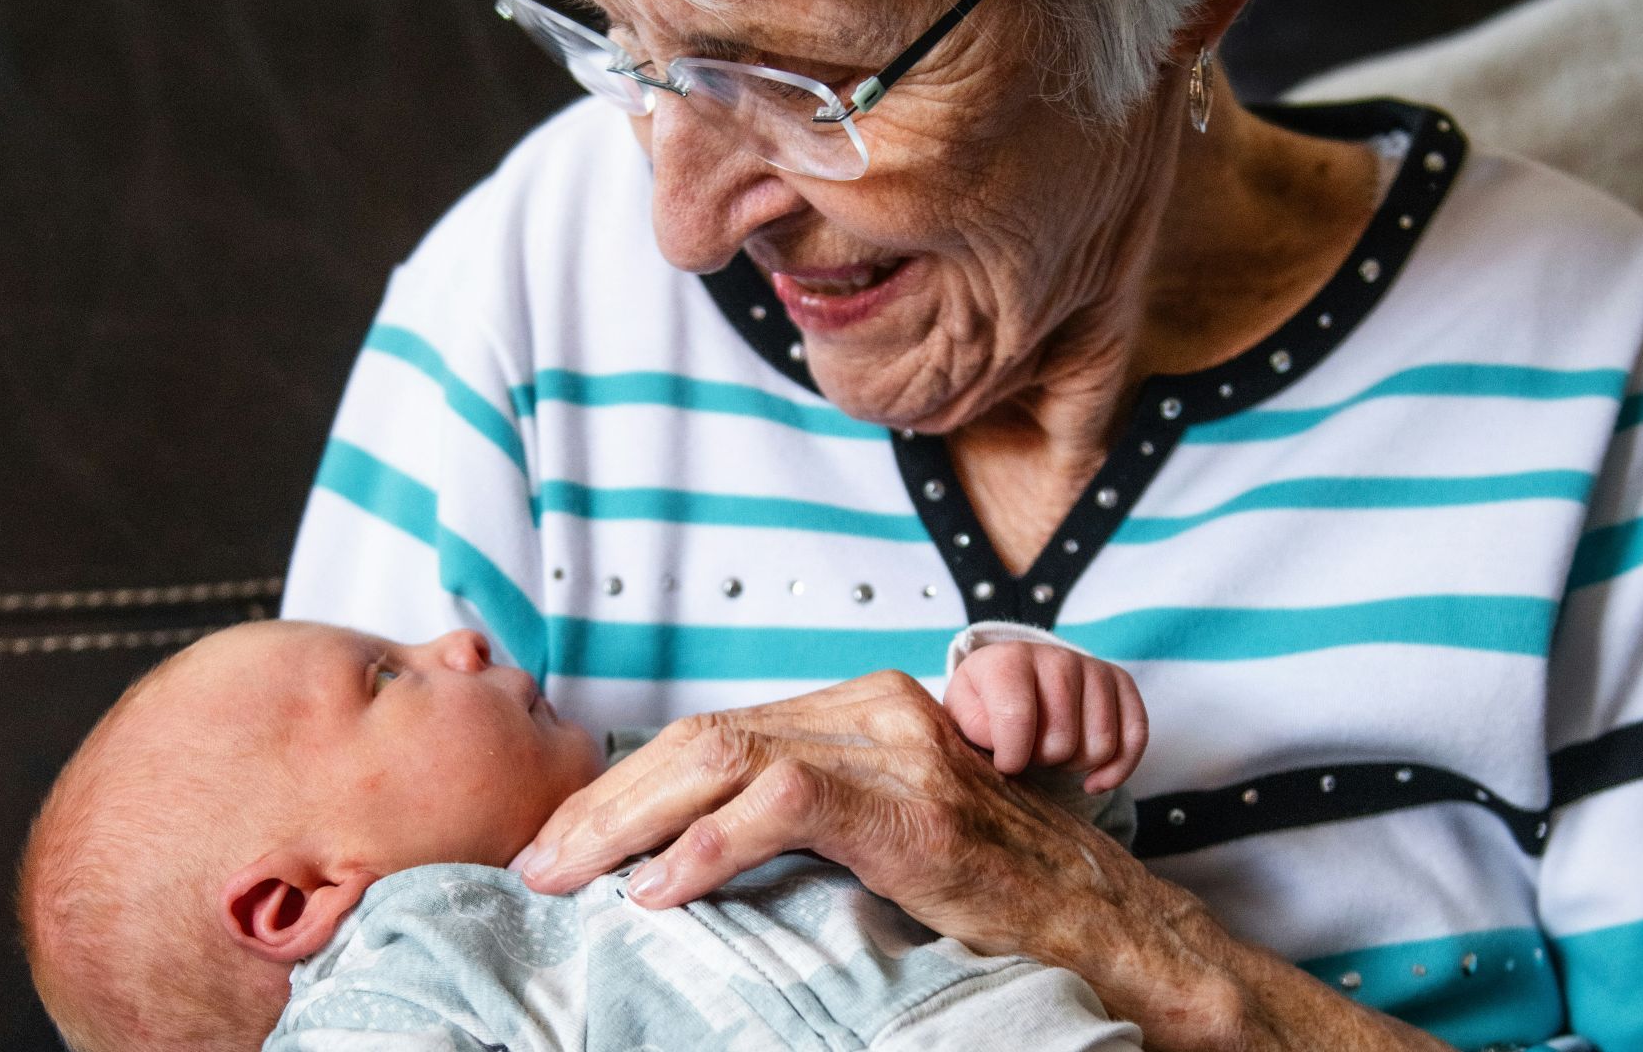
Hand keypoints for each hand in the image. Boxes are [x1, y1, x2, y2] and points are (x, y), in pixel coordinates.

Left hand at [509, 671, 1452, 1051]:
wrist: (1107, 931)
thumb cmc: (990, 898)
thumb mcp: (875, 845)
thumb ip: (794, 824)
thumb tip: (673, 859)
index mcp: (854, 713)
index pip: (709, 734)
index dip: (622, 787)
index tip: (561, 841)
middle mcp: (870, 710)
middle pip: (700, 737)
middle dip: (602, 803)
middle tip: (535, 864)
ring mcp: (894, 749)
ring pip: (723, 756)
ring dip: (627, 821)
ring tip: (566, 876)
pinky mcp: (911, 803)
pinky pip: (782, 803)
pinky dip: (707, 847)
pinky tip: (659, 892)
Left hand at [944, 641, 1146, 792]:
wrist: (1016, 673)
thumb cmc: (986, 700)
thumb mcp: (962, 710)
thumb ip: (971, 727)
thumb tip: (1004, 745)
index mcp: (1009, 660)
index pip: (1017, 719)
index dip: (1011, 757)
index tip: (1005, 764)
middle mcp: (1057, 657)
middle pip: (1062, 741)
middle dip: (1042, 761)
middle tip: (1029, 752)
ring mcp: (1094, 669)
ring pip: (1100, 746)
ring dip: (1074, 765)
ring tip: (1053, 753)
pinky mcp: (1122, 684)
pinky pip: (1136, 737)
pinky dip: (1116, 770)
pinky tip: (1093, 781)